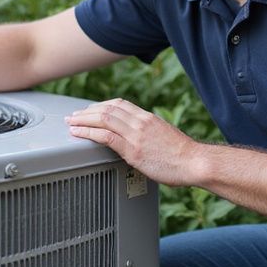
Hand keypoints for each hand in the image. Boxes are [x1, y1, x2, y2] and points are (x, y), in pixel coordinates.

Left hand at [65, 98, 201, 186]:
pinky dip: (88, 133)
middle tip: (74, 116)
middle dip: (87, 112)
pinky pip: (105, 136)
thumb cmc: (183, 155)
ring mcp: (136, 135)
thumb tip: (139, 139)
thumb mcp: (164, 136)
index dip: (100, 106)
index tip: (90, 110)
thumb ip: (149, 134)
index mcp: (147, 118)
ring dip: (83, 120)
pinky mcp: (133, 149)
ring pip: (103, 119)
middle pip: (107, 109)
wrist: (195, 162)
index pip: (119, 104)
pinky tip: (79, 134)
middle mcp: (140, 122)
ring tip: (71, 123)